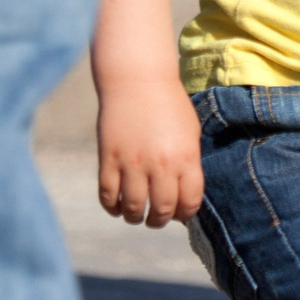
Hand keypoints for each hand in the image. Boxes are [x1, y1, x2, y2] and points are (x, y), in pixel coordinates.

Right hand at [97, 78, 204, 227]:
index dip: (185, 214)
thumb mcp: (190, 133)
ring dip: (135, 217)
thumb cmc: (169, 105)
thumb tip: (183, 194)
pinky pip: (108, 195)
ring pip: (133, 208)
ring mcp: (133, 163)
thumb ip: (188, 164)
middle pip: (162, 210)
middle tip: (156, 218)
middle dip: (160, 220)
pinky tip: (117, 206)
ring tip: (136, 214)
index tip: (180, 213)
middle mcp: (161, 164)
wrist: (138, 79)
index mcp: (186, 158)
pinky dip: (112, 207)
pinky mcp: (109, 159)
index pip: (190, 202)